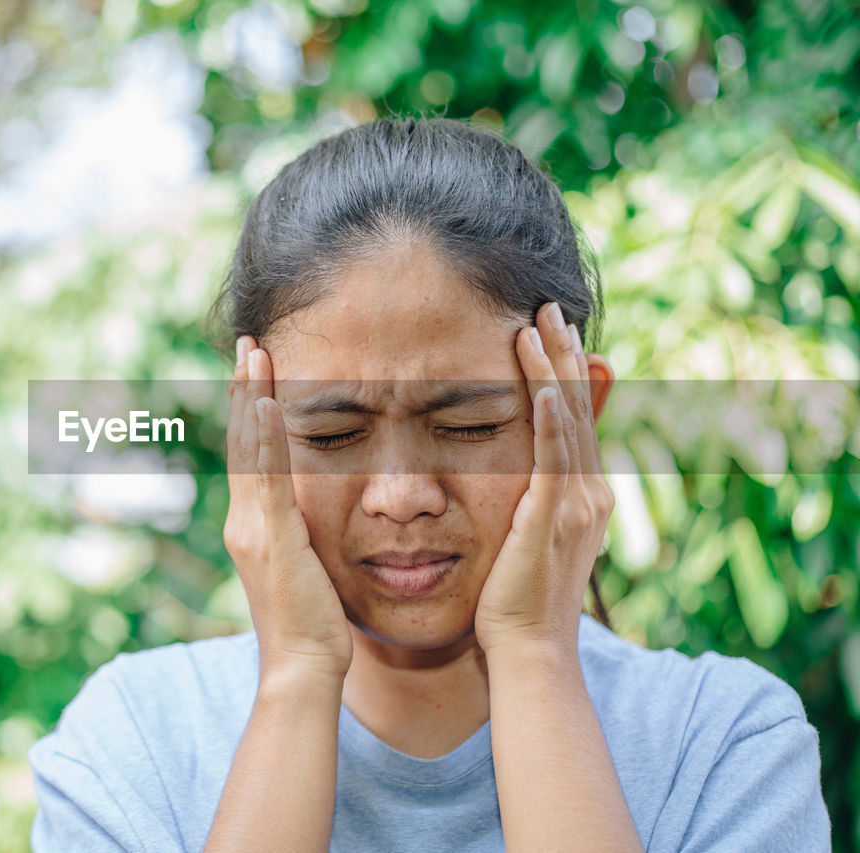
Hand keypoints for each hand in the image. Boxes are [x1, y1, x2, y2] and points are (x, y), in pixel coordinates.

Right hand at [224, 336, 352, 682]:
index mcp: (254, 524)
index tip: (257, 368)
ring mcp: (251, 527)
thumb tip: (314, 516)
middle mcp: (244, 519)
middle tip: (248, 343)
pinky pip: (266, 478)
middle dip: (245, 389)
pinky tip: (269, 404)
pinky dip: (264, 438)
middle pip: (242, 439)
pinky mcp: (268, 538)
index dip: (252, 408)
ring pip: (248, 449)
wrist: (302, 667)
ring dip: (251, 398)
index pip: (251, 453)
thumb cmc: (315, 625)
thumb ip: (304, 535)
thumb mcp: (308, 567)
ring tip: (254, 354)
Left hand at [474, 302, 614, 656]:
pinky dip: (553, 419)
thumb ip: (524, 503)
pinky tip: (545, 386)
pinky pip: (555, 457)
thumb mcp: (524, 540)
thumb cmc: (515, 602)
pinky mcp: (554, 516)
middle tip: (549, 308)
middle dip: (563, 355)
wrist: (529, 650)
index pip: (573, 420)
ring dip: (554, 369)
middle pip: (577, 408)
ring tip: (539, 325)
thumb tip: (509, 478)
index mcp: (582, 497)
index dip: (564, 373)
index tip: (550, 333)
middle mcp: (589, 493)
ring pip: (567, 421)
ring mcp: (577, 504)